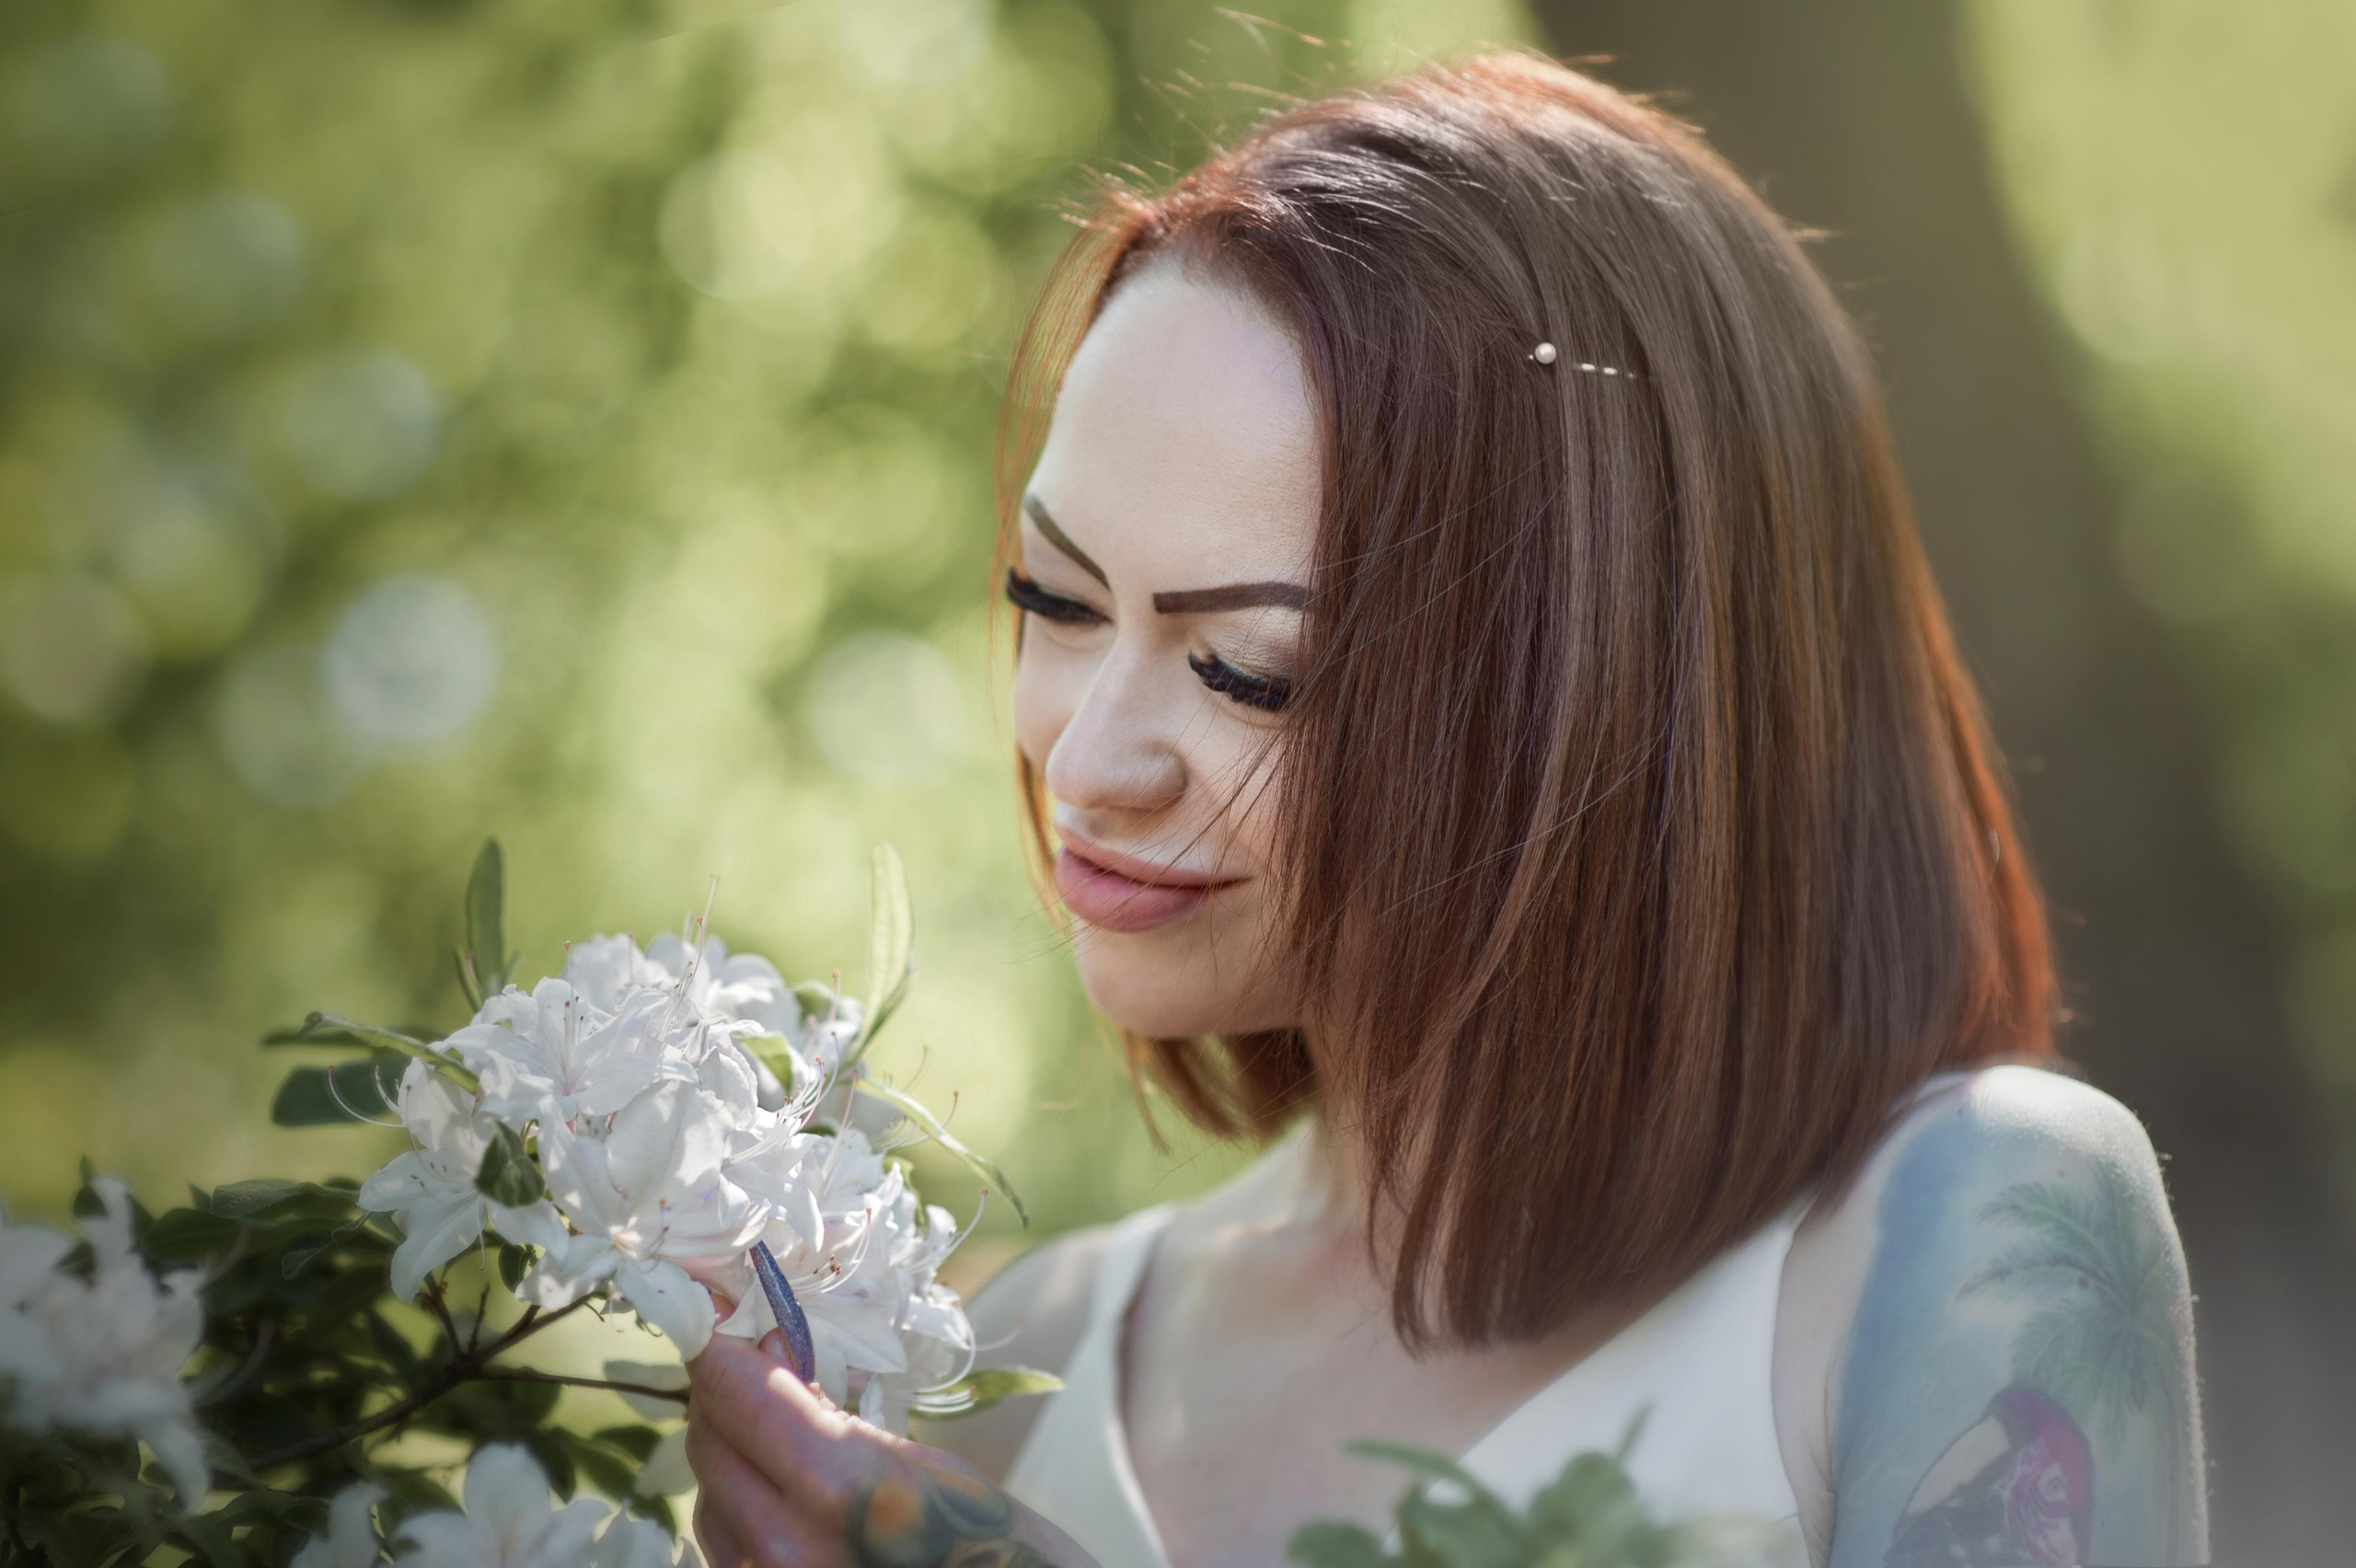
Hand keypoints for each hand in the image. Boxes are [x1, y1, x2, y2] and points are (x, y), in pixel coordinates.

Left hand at [685, 1329, 1095, 1567]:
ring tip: (779, 1427)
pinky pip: (720, 1539)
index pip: (736, 1390)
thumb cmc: (984, 1537)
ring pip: (708, 1489)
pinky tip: (779, 1487)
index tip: (718, 1308)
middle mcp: (784, 1546)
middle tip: (757, 1357)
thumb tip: (764, 1346)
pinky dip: (737, 1501)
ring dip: (731, 1447)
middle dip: (727, 1389)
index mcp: (837, 1486)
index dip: (720, 1341)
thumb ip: (830, 1410)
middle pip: (711, 1438)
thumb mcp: (920, 1459)